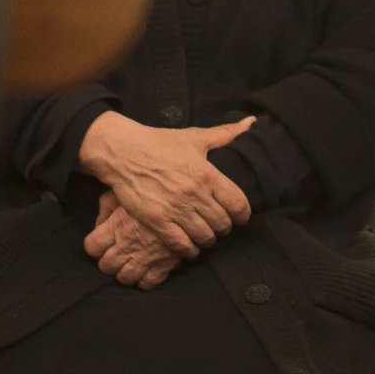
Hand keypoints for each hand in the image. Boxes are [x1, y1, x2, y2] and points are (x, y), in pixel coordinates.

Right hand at [79, 112, 255, 257]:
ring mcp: (176, 209)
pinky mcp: (157, 220)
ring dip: (207, 240)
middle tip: (219, 226)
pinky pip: (181, 245)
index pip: (238, 204)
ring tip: (204, 236)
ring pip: (204, 237)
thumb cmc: (160, 143)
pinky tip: (189, 247)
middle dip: (224, 228)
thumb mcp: (194, 137)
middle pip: (223, 224)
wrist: (124, 152)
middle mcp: (195, 194)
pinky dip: (189, 250)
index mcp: (208, 174)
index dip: (243, 216)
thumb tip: (250, 123)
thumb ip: (225, 133)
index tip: (239, 217)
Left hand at [85, 194, 177, 288]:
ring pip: (125, 278)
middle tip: (117, 255)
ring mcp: (145, 257)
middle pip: (106, 266)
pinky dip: (146, 281)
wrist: (185, 197)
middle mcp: (127, 244)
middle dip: (109, 262)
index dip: (95, 246)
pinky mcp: (164, 264)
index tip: (102, 243)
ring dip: (126, 273)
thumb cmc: (152, 190)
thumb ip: (107, 207)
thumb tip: (100, 222)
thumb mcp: (124, 190)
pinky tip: (148, 270)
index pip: (92, 247)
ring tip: (132, 263)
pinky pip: (148, 283)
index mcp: (116, 226)